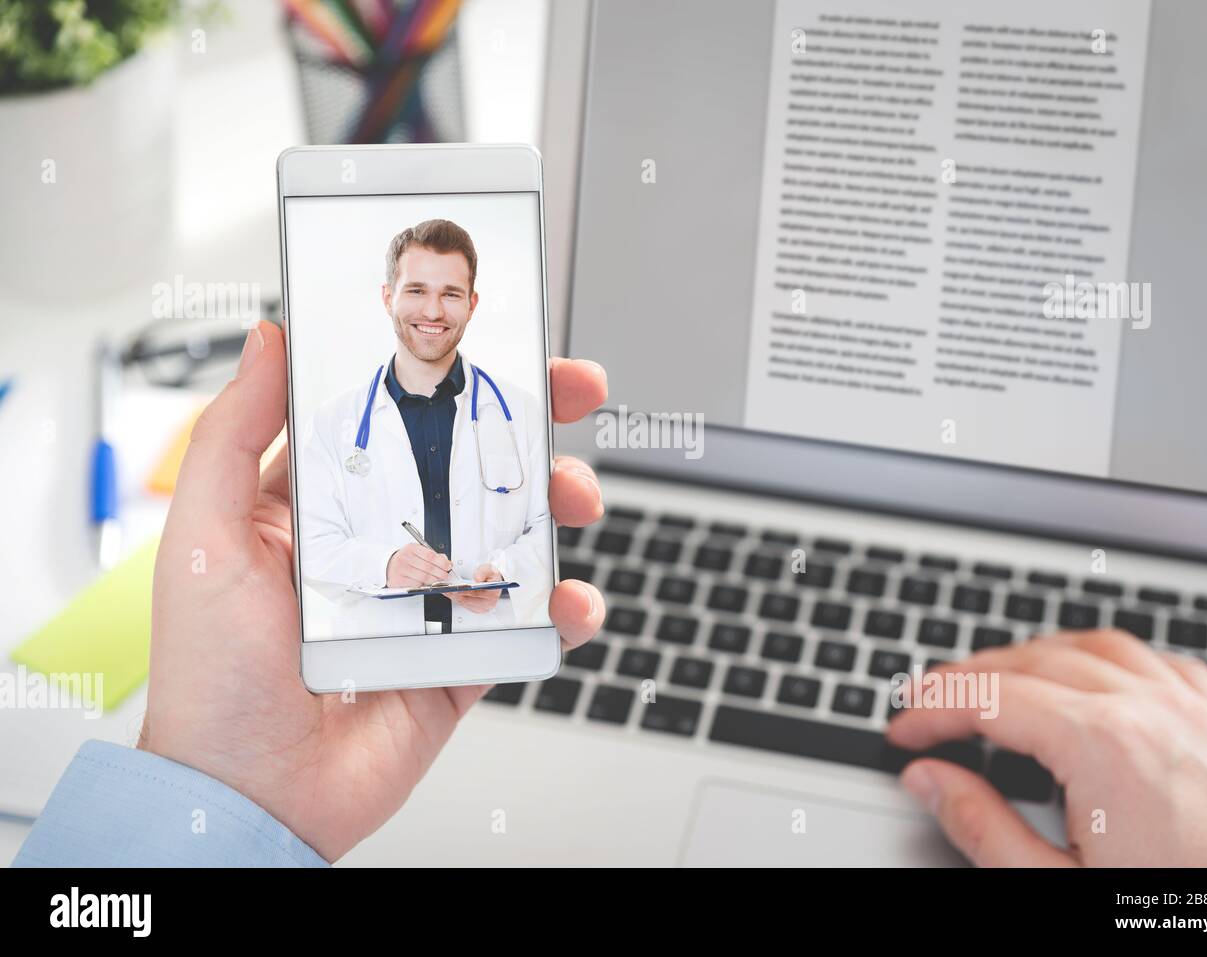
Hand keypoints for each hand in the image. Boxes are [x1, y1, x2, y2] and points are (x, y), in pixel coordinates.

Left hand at [141, 322, 609, 861]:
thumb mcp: (202, 538)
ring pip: (511, 533)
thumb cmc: (212, 679)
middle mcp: (382, 543)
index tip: (489, 343)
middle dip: (527, 426)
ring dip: (557, 506)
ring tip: (573, 499)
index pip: (393, 420)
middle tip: (571, 391)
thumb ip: (231, 436)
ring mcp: (429, 600)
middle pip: (469, 466)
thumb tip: (266, 341)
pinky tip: (569, 600)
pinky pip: (526, 621)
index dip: (443, 378)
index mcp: (320, 506)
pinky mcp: (462, 656)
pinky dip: (565, 608)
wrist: (252, 799)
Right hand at [385, 543, 450, 586]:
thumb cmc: (406, 559)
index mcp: (411, 548)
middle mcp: (405, 558)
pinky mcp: (398, 580)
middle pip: (428, 567)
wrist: (389, 565)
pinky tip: (426, 583)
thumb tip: (446, 561)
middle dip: (440, 573)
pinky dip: (423, 585)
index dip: (441, 562)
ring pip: (423, 577)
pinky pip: (415, 584)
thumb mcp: (418, 552)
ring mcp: (400, 569)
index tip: (448, 566)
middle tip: (445, 575)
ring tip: (438, 580)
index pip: (430, 555)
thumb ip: (432, 555)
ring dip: (433, 580)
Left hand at [445, 563, 504, 613]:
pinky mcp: (475, 609)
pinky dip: (455, 598)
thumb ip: (483, 571)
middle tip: (447, 588)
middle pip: (467, 600)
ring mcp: (481, 608)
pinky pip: (462, 604)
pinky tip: (450, 592)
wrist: (492, 580)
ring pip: (463, 603)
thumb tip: (477, 578)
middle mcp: (488, 604)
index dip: (465, 591)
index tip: (456, 587)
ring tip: (446, 589)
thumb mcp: (489, 568)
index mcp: (493, 594)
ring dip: (453, 596)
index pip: (476, 594)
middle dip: (456, 594)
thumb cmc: (491, 575)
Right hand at [887, 629, 1206, 865]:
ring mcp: (1194, 713)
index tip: (903, 730)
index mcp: (1103, 746)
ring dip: (1034, 656)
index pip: (990, 699)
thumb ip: (982, 827)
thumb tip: (929, 779)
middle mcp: (1151, 712)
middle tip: (929, 705)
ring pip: (1095, 646)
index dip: (932, 709)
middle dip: (971, 677)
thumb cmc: (1182, 915)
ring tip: (996, 680)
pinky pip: (1159, 663)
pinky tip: (1092, 678)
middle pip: (1034, 660)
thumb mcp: (1059, 889)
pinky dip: (1109, 659)